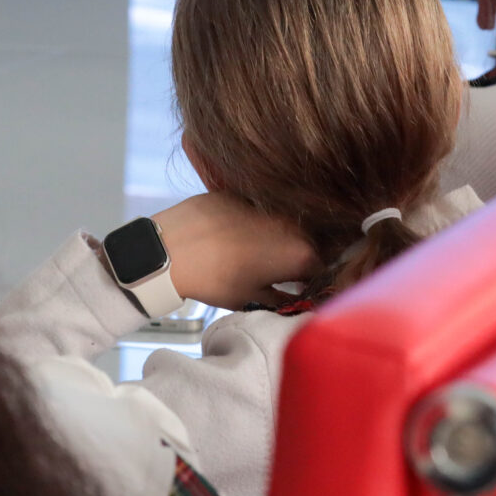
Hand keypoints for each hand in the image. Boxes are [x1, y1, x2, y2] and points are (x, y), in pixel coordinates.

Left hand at [149, 192, 320, 310]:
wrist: (172, 250)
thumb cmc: (215, 280)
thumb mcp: (251, 299)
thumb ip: (283, 300)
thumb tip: (297, 302)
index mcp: (300, 253)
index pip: (323, 267)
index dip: (313, 280)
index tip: (300, 288)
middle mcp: (291, 224)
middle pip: (307, 241)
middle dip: (297, 256)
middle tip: (277, 271)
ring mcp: (266, 204)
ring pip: (282, 222)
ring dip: (277, 236)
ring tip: (253, 251)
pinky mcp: (241, 193)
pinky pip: (257, 208)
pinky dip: (253, 220)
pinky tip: (234, 232)